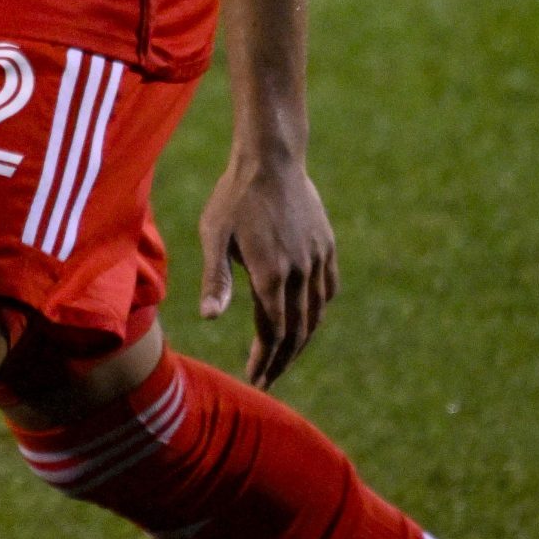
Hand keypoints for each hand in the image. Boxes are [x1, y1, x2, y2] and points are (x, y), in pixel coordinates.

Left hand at [197, 157, 337, 388]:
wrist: (271, 159)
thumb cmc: (233, 196)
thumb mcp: (214, 235)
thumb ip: (215, 279)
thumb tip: (210, 318)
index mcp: (272, 274)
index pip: (274, 331)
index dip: (265, 358)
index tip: (255, 377)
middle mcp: (300, 272)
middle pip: (298, 330)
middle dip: (282, 359)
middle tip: (268, 378)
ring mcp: (318, 259)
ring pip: (316, 313)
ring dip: (301, 340)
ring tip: (285, 356)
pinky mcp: (327, 246)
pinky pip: (328, 289)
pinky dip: (317, 310)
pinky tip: (307, 318)